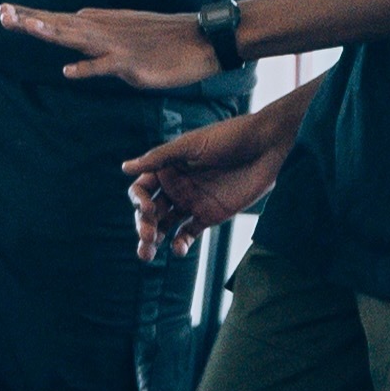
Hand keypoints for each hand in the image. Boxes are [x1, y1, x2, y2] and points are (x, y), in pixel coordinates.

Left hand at [0, 1, 234, 89]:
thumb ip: (100, 28)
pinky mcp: (132, 64)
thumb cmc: (166, 39)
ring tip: (26, 26)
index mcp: (101, 24)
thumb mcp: (127, 29)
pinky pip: (105, 67)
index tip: (4, 11)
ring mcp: (117, 46)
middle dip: (30, 20)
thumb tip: (78, 20)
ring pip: (78, 39)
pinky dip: (87, 68)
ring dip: (52, 33)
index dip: (31, 17)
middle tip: (2, 13)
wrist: (202, 40)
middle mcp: (104, 31)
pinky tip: (67, 71)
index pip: (59, 19)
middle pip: (60, 25)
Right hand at [123, 103, 294, 255]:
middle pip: (150, 211)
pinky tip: (177, 250)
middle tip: (146, 238)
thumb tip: (124, 168)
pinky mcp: (210, 214)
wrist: (265, 147)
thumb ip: (160, 158)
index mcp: (167, 167)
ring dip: (154, 239)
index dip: (139, 201)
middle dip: (143, 225)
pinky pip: (189, 233)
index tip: (147, 208)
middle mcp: (176, 186)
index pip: (142, 189)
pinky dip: (181, 243)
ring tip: (147, 253)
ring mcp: (192, 201)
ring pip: (165, 225)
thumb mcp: (191, 145)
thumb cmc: (228, 137)